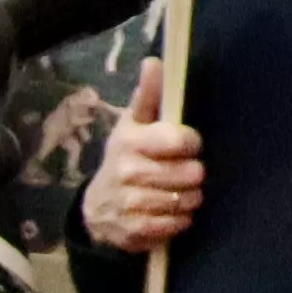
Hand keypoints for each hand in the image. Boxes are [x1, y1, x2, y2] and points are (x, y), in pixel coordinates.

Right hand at [82, 57, 205, 255]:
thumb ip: (148, 96)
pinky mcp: (135, 230)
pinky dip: (180, 220)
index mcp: (130, 141)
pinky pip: (175, 225)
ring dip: (190, 198)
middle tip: (186, 173)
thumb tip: (155, 62)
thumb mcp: (132, 124)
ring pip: (185, 201)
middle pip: (189, 174)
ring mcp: (130, 204)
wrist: (98, 207)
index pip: (179, 140)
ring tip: (181, 193)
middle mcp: (128, 172)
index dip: (191, 143)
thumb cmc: (126, 157)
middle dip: (193, 174)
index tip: (188, 146)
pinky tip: (172, 212)